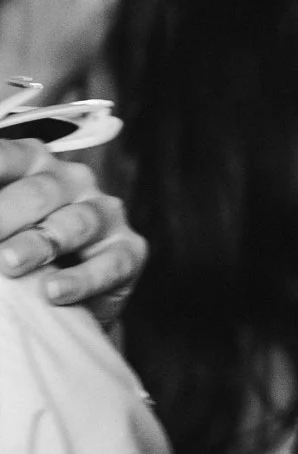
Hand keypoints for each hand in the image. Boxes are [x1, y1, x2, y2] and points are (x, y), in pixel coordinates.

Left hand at [0, 139, 147, 320]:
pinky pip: (111, 264)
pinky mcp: (130, 251)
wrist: (60, 295)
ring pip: (75, 223)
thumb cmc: (14, 249)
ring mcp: (104, 214)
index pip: (4, 158)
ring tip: (8, 265)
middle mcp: (71, 181)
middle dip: (2, 216)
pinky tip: (52, 292)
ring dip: (37, 245)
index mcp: (31, 162)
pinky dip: (81, 280)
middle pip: (38, 192)